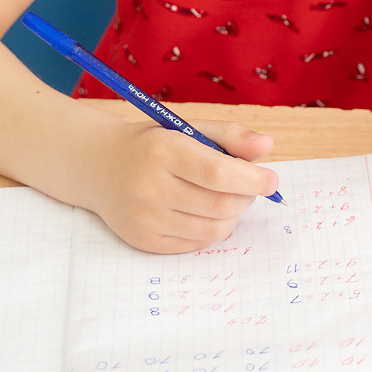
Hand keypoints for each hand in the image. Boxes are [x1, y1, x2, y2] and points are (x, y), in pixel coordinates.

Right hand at [88, 118, 278, 252]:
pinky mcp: (144, 241)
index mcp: (163, 151)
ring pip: (213, 229)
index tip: (272, 180)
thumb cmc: (154, 144)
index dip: (252, 180)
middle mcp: (150, 187)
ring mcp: (145, 218)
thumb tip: (267, 146)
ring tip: (227, 198)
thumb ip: (231, 135)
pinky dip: (212, 229)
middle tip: (248, 186)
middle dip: (246, 197)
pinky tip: (205, 211)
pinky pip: (196, 244)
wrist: (100, 166)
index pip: (218, 174)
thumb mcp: (188, 128)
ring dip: (233, 215)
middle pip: (220, 204)